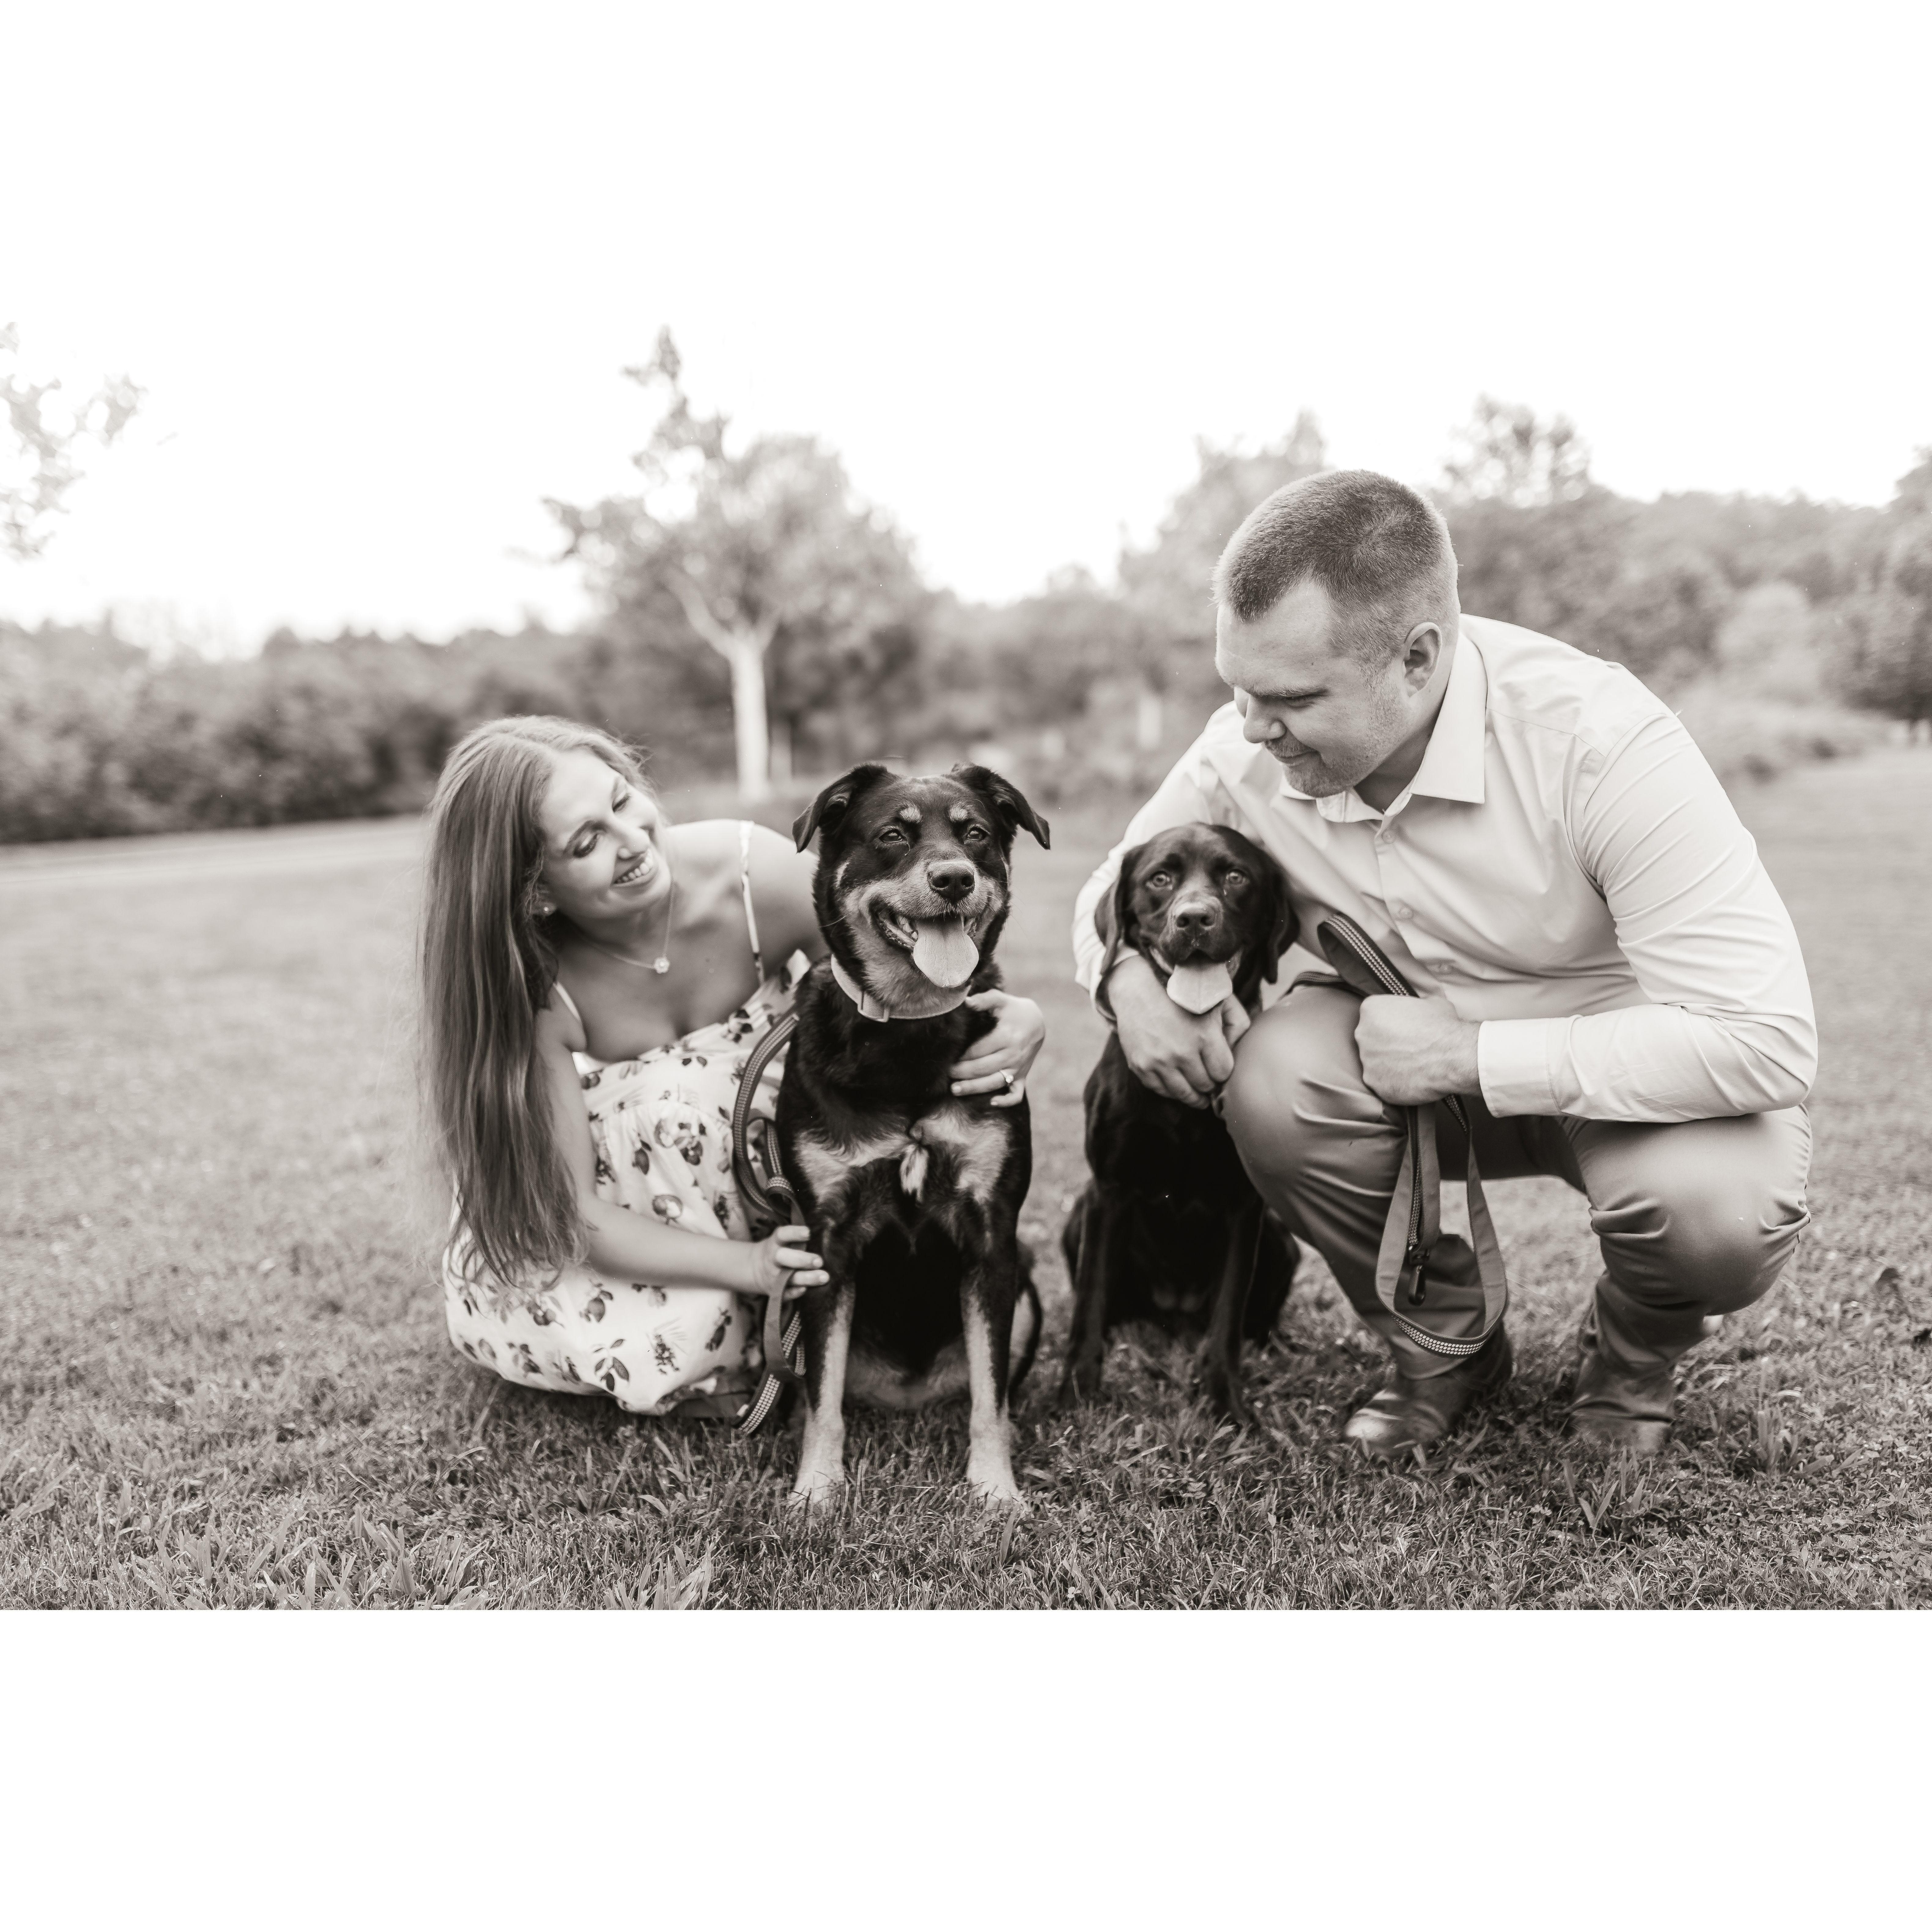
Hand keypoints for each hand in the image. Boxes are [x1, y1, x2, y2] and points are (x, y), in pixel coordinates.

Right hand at [742, 1225, 826, 1300]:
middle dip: (802, 1259)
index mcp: (775, 1242)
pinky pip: (783, 1293)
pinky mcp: (775, 1291)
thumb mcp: (781, 1240)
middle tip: (820, 1261)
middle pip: (783, 1257)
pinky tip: (805, 1290)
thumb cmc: (780, 1250)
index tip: (808, 1232)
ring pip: (788, 1277)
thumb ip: (797, 1238)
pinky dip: (793, 1292)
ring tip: (824, 1277)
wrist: (754, 1269)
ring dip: (806, 1278)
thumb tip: (825, 1236)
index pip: (783, 1235)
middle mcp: (773, 1258)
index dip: (794, 1233)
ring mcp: (773, 1276)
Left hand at [949, 990, 1045, 1107]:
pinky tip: (991, 1102)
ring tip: (955, 1090)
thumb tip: (965, 1001)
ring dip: (974, 1088)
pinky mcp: (1022, 1076)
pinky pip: (1016, 1094)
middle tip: (946, 1074)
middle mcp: (1013, 1055)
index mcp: (1007, 1037)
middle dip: (962, 1073)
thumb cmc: (1014, 1010)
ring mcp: (1018, 1068)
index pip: (979, 1050)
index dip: (962, 1056)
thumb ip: (984, 1000)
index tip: (947, 1058)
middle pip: (984, 1068)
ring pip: (995, 1083)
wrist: (1037, 1022)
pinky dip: (1006, 1101)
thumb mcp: (1001, 1000)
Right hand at [1110, 954, 1247, 1108]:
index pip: (1223, 1073)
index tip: (1218, 1064)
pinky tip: (1176, 1079)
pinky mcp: (1141, 1066)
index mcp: (1204, 1036)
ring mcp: (1159, 1061)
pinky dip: (1171, 1089)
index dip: (1223, 1070)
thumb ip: (1237, 1026)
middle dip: (1209, 1080)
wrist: (1137, 989)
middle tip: (1207, 1074)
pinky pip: (1162, 1091)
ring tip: (1196, 1087)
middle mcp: (1181, 1052)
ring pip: (1184, 1095)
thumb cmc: (1182, 996)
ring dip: (1193, 1092)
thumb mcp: (1218, 1001)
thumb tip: (1238, 1054)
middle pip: (1205, 1086)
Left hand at [1354, 993, 1480, 1105]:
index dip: (1391, 1021)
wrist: (1453, 1057)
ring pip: (1375, 1062)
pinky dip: (1394, 1083)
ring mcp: (1367, 1061)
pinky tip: (1411, 1079)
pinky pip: (1382, 1083)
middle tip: (1408, 1047)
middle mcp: (1363, 1034)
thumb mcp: (1430, 1002)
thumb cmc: (1443, 1027)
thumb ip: (1414, 1006)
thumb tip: (1420, 1009)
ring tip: (1412, 1065)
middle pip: (1371, 1038)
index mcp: (1371, 1009)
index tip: (1403, 1027)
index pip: (1374, 1013)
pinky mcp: (1375, 1084)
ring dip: (1389, 1064)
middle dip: (1386, 1042)